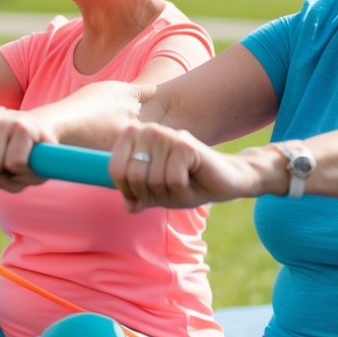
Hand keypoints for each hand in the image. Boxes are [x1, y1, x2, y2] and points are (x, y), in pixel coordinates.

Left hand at [108, 122, 263, 211]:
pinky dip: (182, 189)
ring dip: (169, 192)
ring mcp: (168, 135)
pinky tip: (192, 179)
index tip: (143, 194)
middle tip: (169, 187)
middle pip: (133, 175)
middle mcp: (149, 130)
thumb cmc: (185, 184)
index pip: (115, 169)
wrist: (223, 181)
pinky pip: (173, 180)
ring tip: (182, 182)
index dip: (127, 190)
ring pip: (154, 180)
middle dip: (151, 193)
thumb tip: (128, 206)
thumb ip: (136, 196)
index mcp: (134, 136)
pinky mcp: (186, 145)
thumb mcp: (154, 193)